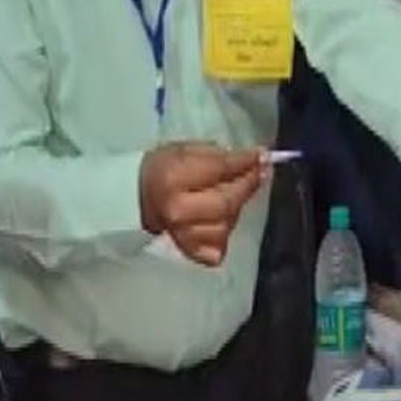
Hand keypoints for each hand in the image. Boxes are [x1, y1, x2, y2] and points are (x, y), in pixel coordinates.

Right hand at [139, 142, 266, 266]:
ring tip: (230, 194)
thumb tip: (257, 158)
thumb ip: (221, 156)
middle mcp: (179, 210)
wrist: (138, 195)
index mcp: (174, 178)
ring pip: (227, 225)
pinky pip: (217, 250)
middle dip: (248, 184)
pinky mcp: (189, 250)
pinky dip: (223, 237)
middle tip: (260, 171)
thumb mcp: (187, 150)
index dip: (246, 162)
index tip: (263, 155)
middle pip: (228, 201)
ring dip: (235, 208)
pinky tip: (218, 221)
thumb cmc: (165, 167)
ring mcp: (184, 234)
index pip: (221, 170)